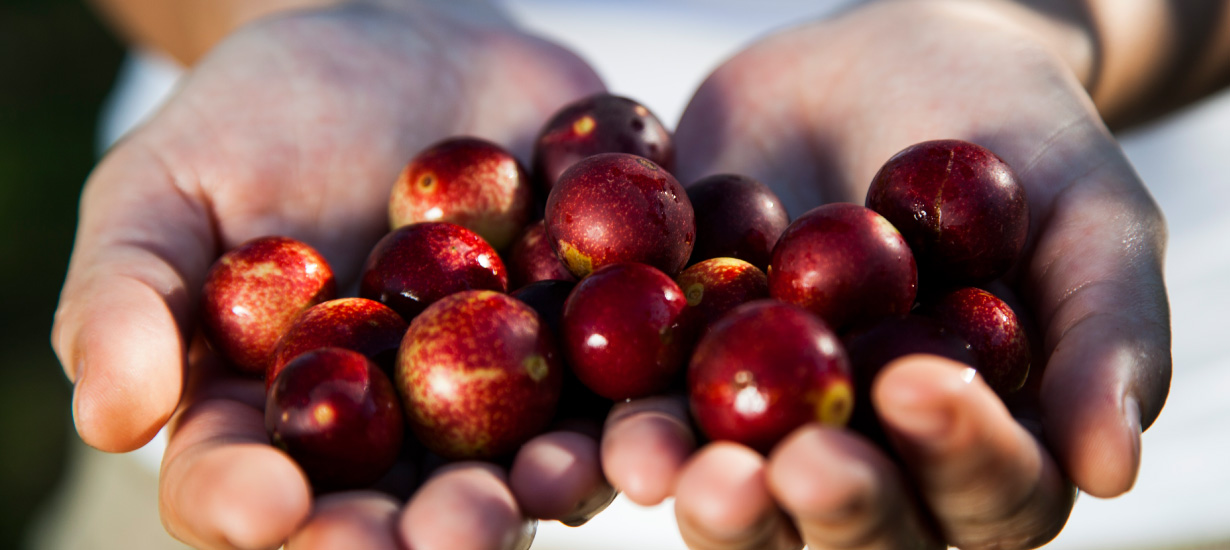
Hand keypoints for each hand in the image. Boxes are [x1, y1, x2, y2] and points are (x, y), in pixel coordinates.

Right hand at [52, 2, 614, 546]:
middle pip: (402, 506)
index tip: (262, 508)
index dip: (248, 506)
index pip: (247, 484)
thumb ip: (126, 296)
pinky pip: (618, 378)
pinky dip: (633, 397)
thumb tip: (112, 420)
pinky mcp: (586, 337)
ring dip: (542, 486)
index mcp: (278, 416)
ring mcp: (500, 390)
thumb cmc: (258, 117)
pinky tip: (641, 407)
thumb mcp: (166, 186)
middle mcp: (395, 430)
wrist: (400, 42)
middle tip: (435, 536)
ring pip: (523, 464)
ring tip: (549, 484)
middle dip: (421, 531)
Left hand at [602, 2, 1168, 547]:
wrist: (876, 61)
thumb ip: (1105, 326)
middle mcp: (879, 461)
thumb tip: (1114, 469)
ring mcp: (775, 429)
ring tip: (670, 465)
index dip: (962, 458)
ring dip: (709, 494)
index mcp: (989, 443)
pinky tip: (604, 423)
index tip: (916, 386)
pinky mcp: (687, 379)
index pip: (994, 492)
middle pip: (861, 526)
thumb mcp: (1083, 205)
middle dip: (829, 505)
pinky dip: (626, 427)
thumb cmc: (1008, 131)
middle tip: (795, 467)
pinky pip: (654, 417)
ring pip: (748, 497)